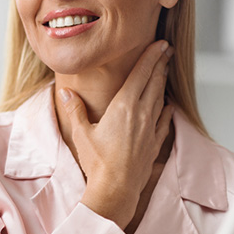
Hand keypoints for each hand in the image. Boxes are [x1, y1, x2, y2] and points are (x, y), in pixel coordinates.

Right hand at [58, 40, 173, 229]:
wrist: (116, 189)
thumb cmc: (98, 162)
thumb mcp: (81, 133)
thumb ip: (75, 110)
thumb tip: (65, 92)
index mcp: (124, 107)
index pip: (141, 75)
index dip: (151, 57)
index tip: (159, 44)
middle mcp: (141, 114)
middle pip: (154, 83)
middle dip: (160, 64)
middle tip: (166, 51)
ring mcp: (150, 129)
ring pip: (160, 99)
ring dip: (163, 84)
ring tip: (165, 72)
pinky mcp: (153, 144)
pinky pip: (163, 121)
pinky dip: (166, 110)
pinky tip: (168, 107)